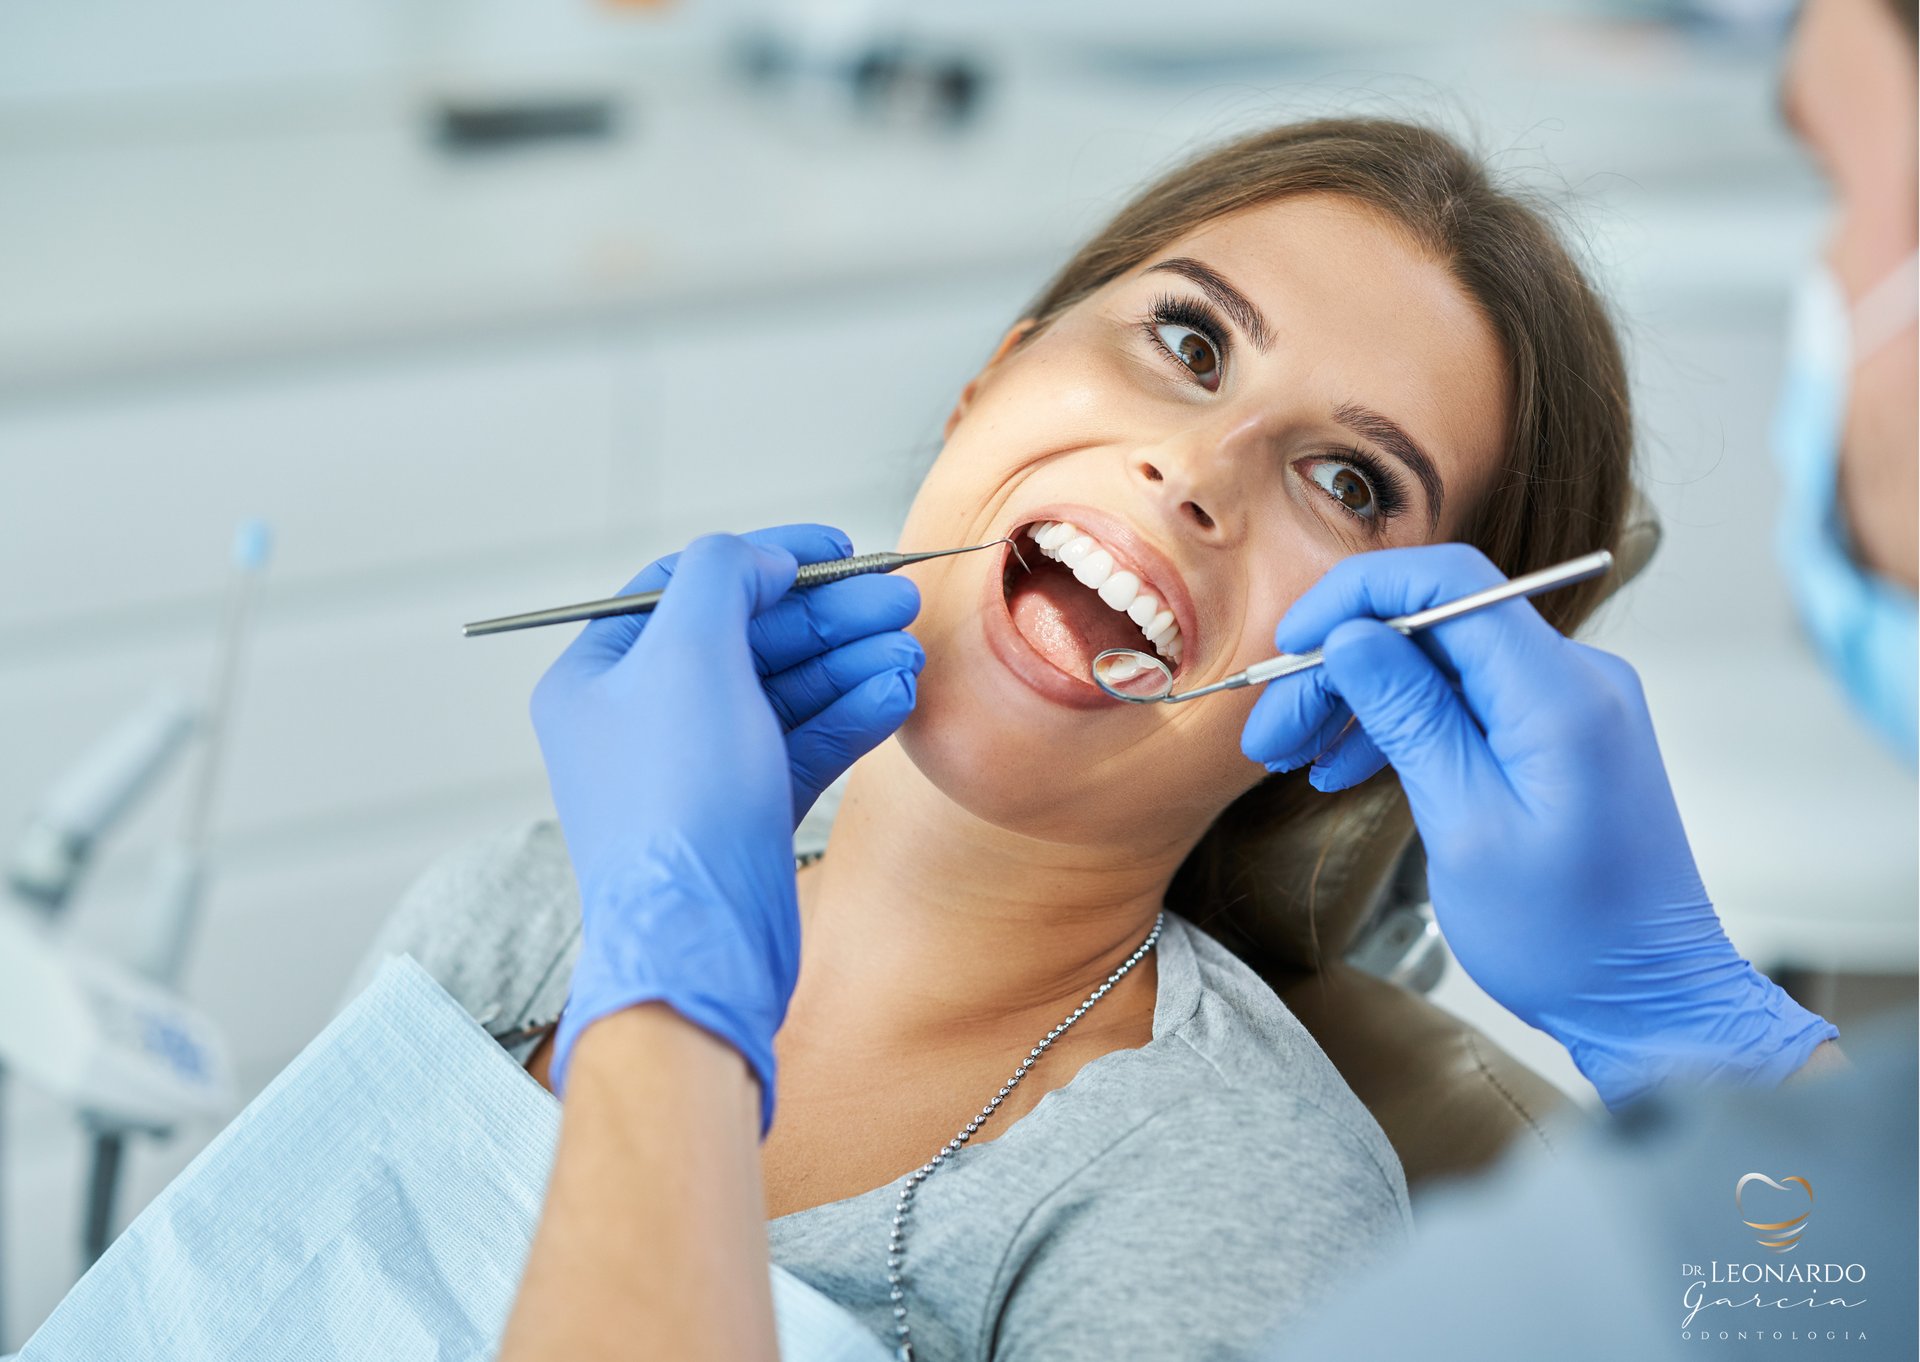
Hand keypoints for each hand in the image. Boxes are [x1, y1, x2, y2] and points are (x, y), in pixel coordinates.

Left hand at [531, 526, 922, 1124]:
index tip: (837, 549)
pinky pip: (801, 745)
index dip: (766, 559)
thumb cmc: (676, 799)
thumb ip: (722, 576)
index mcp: (600, 675)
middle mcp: (642, 719)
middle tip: (898, 599)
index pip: (687, 586)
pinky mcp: (745, 813)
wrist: (698, 941)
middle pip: (746, 638)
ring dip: (850, 665)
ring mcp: (697, 769)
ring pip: (783, 693)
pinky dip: (849, 716)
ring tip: (911, 651)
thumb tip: (759, 558)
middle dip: (827, 617)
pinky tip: (897, 695)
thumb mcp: (688, 653)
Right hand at [1240, 544, 1834, 1108]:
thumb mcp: (1467, 827)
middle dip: (1341, 665)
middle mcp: (1575, 679)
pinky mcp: (1557, 735)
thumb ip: (1410, 718)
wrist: (1646, 1000)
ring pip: (1439, 664)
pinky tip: (1345, 767)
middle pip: (1432, 626)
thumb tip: (1352, 635)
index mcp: (1560, 694)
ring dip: (1359, 699)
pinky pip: (1466, 701)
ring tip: (1291, 757)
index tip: (1290, 641)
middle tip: (1270, 732)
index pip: (1449, 583)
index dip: (1357, 595)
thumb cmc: (1564, 935)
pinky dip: (1401, 724)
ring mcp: (1569, 706)